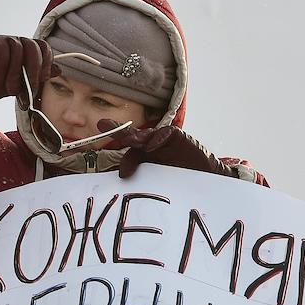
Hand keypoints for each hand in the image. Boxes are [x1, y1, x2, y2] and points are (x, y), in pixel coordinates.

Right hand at [0, 36, 60, 118]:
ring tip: (9, 90)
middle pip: (34, 46)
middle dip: (34, 69)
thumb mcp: (19, 85)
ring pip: (19, 50)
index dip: (46, 63)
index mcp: (27, 51)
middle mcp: (17, 42)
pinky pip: (2, 50)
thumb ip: (36, 77)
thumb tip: (58, 70)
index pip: (43, 48)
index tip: (41, 81)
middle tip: (29, 88)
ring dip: (15, 74)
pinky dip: (2, 69)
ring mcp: (4, 40)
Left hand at [99, 120, 236, 179]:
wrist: (204, 177)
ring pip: (146, 135)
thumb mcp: (154, 178)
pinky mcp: (177, 136)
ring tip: (127, 138)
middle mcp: (150, 145)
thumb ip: (140, 173)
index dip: (114, 142)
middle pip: (132, 136)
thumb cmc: (177, 179)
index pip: (125, 147)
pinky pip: (165, 133)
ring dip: (136, 136)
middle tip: (104, 125)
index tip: (100, 130)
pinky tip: (152, 146)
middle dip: (118, 131)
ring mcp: (163, 139)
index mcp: (142, 154)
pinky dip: (158, 139)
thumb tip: (121, 174)